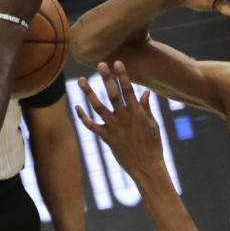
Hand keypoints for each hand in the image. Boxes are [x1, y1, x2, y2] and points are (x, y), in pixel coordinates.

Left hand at [74, 61, 166, 179]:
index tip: (117, 63)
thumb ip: (146, 107)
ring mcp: (114, 128)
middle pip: (113, 95)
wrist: (147, 167)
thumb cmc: (153, 145)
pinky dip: (83, 117)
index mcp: (137, 113)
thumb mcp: (153, 124)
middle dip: (106, 78)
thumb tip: (145, 92)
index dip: (123, 75)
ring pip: (98, 107)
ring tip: (80, 80)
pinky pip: (91, 126)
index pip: (128, 90)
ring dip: (89, 93)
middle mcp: (124, 118)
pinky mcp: (106, 138)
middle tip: (99, 64)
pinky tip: (77, 106)